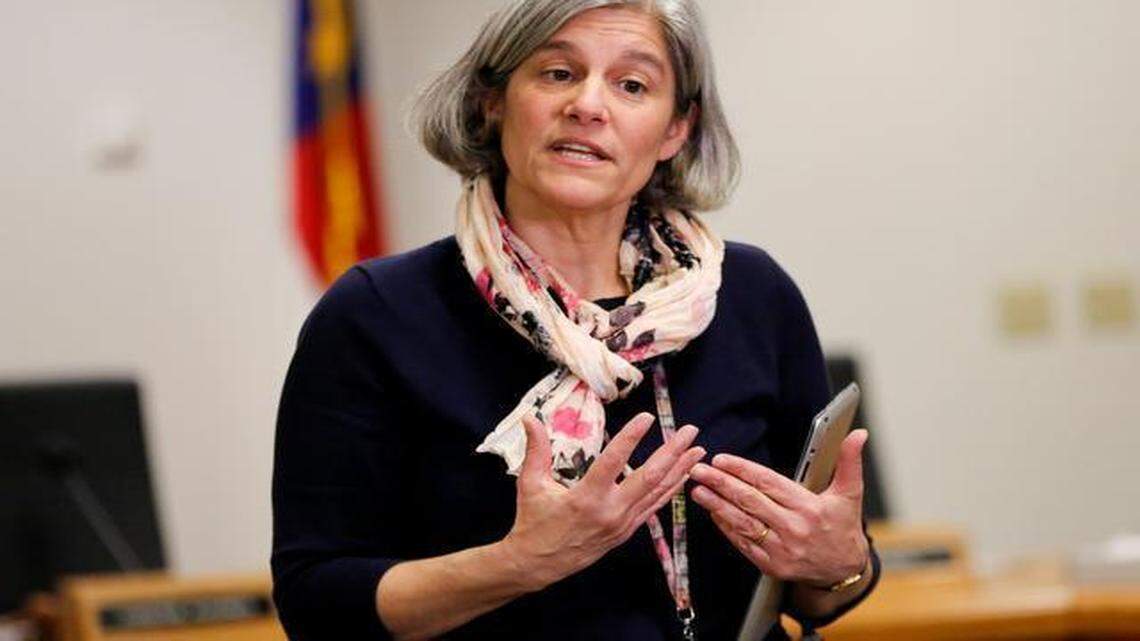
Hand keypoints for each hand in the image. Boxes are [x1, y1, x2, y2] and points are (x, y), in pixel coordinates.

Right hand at [499, 412, 705, 590]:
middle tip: (690, 431)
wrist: (537, 564)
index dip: (631, 437)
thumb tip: (530, 418)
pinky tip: (683, 476)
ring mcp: (621, 523)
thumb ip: (536, 450)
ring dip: (680, 470)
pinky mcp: (626, 531)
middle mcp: (610, 511)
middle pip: (649, 477)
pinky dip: (671, 490)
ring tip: (698, 450)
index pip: (614, 461)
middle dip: (673, 452)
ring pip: (657, 493)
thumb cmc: (533, 521)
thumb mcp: (530, 484)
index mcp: (586, 497)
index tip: (647, 417)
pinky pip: (654, 507)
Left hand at [689, 429, 869, 587]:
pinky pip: (744, 544)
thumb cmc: (843, 527)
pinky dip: (726, 528)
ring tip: (697, 490)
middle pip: (751, 502)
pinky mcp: (771, 566)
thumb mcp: (850, 494)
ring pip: (743, 523)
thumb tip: (859, 434)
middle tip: (698, 470)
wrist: (844, 571)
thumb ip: (849, 462)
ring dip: (716, 506)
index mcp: (810, 508)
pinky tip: (713, 512)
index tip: (721, 459)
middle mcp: (794, 529)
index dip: (743, 470)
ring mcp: (781, 550)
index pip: (769, 483)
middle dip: (721, 484)